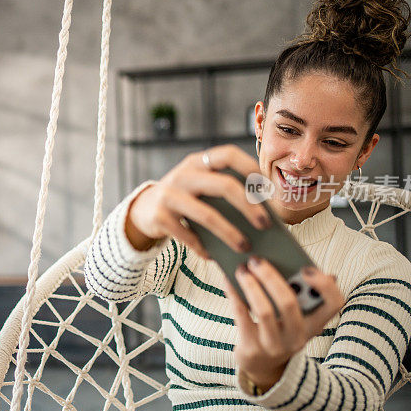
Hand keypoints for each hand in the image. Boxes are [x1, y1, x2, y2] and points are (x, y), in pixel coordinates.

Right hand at [125, 144, 271, 257]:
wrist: (143, 210)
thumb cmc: (184, 199)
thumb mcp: (199, 187)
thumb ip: (222, 192)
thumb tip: (260, 218)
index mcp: (198, 162)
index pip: (229, 154)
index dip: (252, 169)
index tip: (267, 190)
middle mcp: (184, 174)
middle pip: (225, 186)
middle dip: (249, 207)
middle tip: (265, 225)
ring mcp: (169, 195)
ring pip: (207, 215)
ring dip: (230, 234)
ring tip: (244, 247)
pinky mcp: (159, 217)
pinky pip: (188, 236)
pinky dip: (203, 248)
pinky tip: (213, 256)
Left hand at [221, 256, 344, 389]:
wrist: (262, 366)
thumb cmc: (279, 329)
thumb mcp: (295, 318)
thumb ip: (299, 293)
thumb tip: (298, 264)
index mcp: (314, 324)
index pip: (334, 303)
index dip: (324, 284)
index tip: (305, 267)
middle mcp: (298, 337)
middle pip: (289, 303)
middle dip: (270, 277)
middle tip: (256, 260)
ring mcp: (274, 345)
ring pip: (264, 310)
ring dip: (250, 285)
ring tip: (241, 268)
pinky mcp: (251, 348)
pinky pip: (241, 315)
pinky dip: (234, 294)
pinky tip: (228, 280)